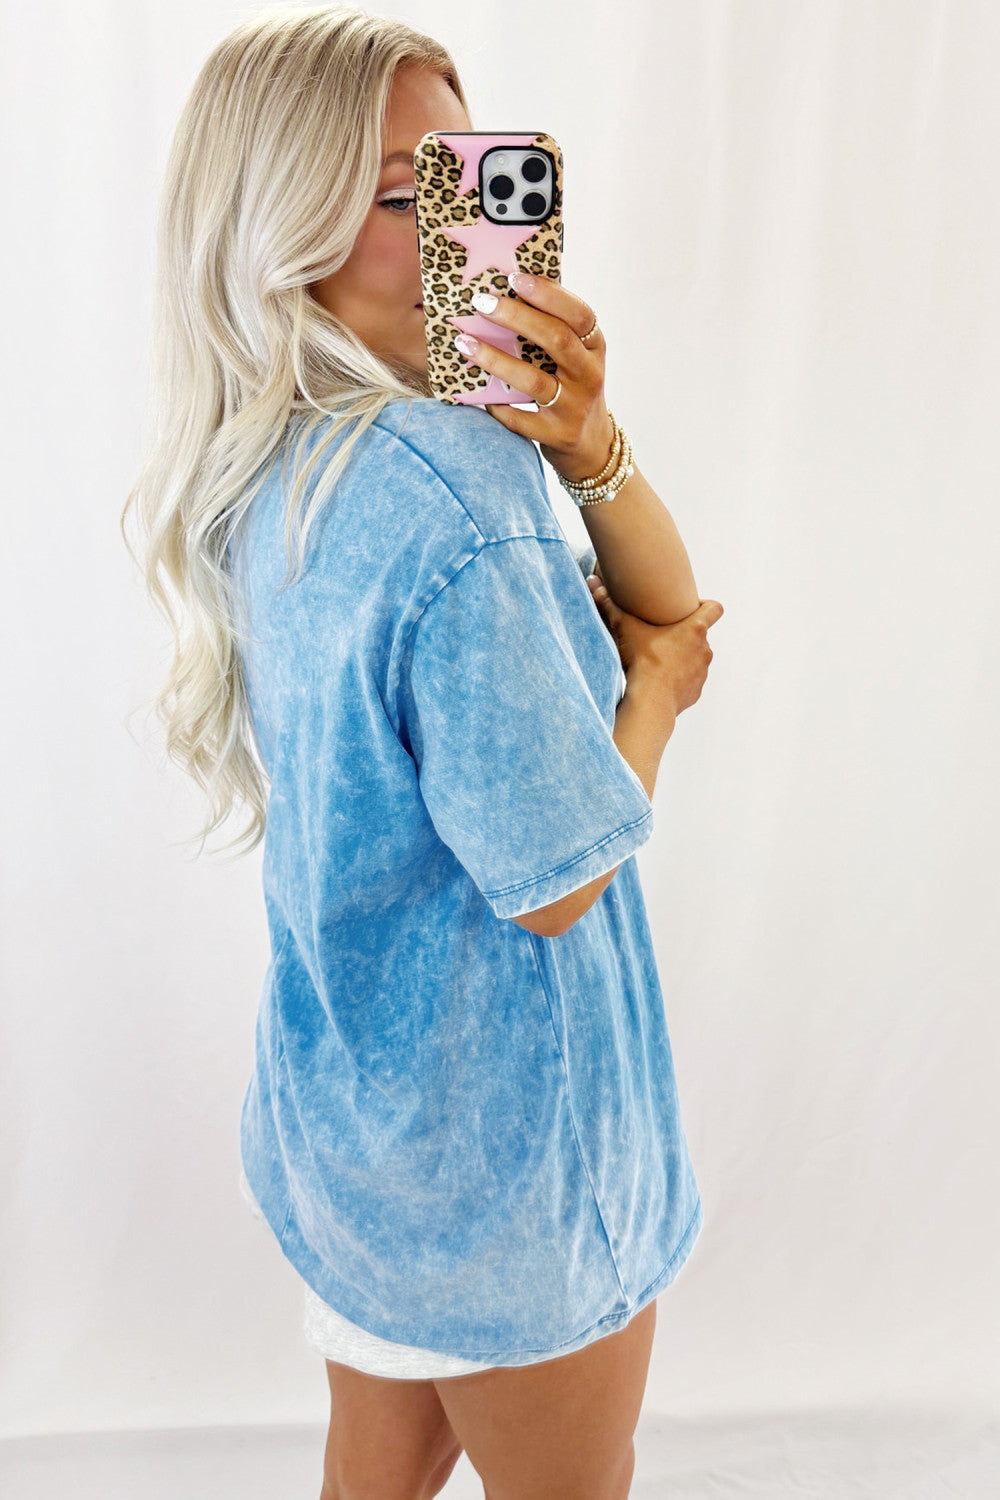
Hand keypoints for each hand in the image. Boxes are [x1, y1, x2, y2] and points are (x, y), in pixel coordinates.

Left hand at [456, 272, 614, 483]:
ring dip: (495, 359)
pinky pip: (520, 419)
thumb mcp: (577, 358)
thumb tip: (507, 292)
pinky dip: (497, 406)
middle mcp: (589, 376)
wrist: (591, 445)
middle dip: (516, 317)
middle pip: (556, 340)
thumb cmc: (573, 389)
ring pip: (534, 380)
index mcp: (595, 348)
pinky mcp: (557, 435)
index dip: (548, 294)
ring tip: (465, 342)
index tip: (514, 278)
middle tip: (482, 302)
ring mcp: (574, 408)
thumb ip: (554, 330)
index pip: (579, 314)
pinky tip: (478, 394)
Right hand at [586, 574, 724, 716]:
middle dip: (685, 635)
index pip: (715, 608)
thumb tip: (593, 583)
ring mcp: (702, 672)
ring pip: (696, 659)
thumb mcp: (625, 629)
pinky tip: (660, 680)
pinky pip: (690, 681)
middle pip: (700, 635)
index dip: (706, 606)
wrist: (650, 701)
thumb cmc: (643, 661)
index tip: (690, 609)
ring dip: (682, 657)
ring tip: (660, 659)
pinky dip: (678, 679)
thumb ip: (610, 605)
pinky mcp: (696, 692)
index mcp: (695, 629)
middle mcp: (705, 649)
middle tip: (663, 635)